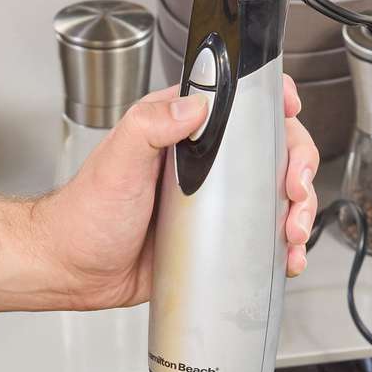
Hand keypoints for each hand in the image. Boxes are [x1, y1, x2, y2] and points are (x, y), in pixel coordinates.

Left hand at [36, 77, 320, 310]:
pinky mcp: (216, 238)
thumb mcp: (116, 160)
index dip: (274, 103)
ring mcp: (214, 201)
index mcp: (181, 129)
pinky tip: (287, 256)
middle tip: (294, 190)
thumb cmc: (86, 214)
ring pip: (274, 194)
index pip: (239, 101)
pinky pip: (260, 235)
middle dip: (298, 167)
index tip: (290, 110)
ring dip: (297, 210)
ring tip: (292, 232)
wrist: (74, 269)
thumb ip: (149, 125)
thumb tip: (193, 105)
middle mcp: (203, 161)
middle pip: (272, 149)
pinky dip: (282, 245)